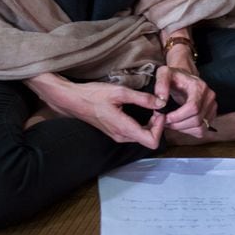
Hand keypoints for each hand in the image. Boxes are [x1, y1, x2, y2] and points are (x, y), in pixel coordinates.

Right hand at [50, 79, 167, 149]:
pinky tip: (142, 110)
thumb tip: (160, 102)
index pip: (152, 141)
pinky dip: (142, 124)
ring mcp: (117, 135)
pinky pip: (134, 132)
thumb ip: (142, 98)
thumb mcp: (120, 92)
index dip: (160, 127)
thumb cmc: (94, 95)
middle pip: (149, 139)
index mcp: (124, 128)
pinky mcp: (115, 132)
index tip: (159, 112)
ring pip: (142, 136)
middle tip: (156, 107)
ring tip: (150, 107)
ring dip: (150, 124)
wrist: (74, 100)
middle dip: (157, 124)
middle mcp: (121, 136)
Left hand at [155, 65, 217, 137]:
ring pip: (200, 127)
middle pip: (196, 120)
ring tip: (171, 123)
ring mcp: (212, 106)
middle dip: (178, 124)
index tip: (166, 118)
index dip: (178, 116)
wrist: (183, 78)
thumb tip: (161, 102)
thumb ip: (161, 85)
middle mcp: (209, 96)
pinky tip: (180, 125)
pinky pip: (202, 130)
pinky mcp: (211, 114)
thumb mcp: (164, 74)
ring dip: (183, 129)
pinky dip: (190, 131)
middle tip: (165, 122)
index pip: (193, 107)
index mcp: (199, 86)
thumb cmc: (174, 77)